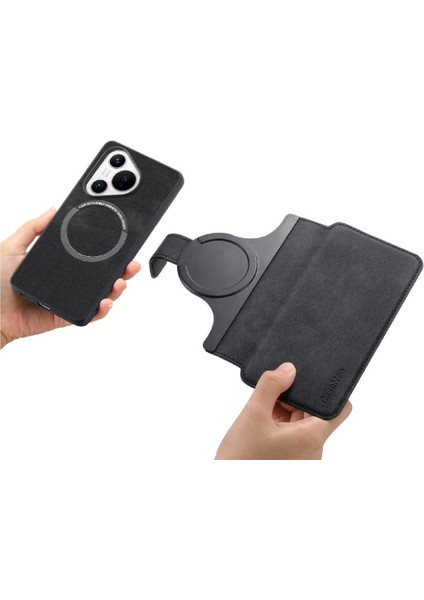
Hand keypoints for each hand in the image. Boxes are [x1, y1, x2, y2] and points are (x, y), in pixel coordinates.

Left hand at [1, 208, 140, 347]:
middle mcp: (68, 282)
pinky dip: (101, 309)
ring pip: (102, 295)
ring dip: (117, 289)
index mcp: (59, 265)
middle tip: (131, 263)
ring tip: (122, 281)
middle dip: (122, 270)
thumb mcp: (13, 246)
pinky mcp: (66, 316)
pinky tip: (106, 300)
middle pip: (102, 276)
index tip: (122, 242)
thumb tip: (52, 209)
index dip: (108, 251)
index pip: (89, 256)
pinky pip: (89, 314)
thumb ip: (33, 227)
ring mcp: (69, 299)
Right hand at [215, 362, 351, 459]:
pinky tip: (261, 424)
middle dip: (295, 399)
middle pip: (316, 412)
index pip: (341, 409)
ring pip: (302, 423)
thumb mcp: (253, 415)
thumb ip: (271, 386)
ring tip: (262, 414)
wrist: (226, 494)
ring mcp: (302, 459)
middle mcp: (313, 450)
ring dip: (284, 412)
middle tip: (272, 395)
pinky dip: (279, 424)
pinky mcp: (290, 462)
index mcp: (312, 437)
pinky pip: (292, 436)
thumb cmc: (241, 461)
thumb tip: (289, 369)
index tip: (310, 380)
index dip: (330, 390)